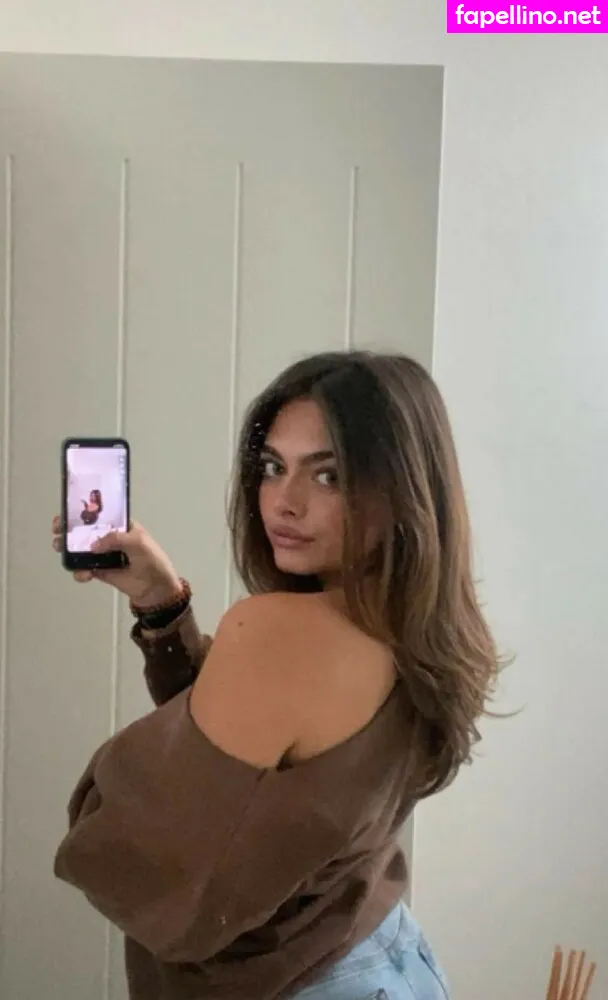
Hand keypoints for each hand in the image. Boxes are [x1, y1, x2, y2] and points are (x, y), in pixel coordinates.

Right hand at [52, 516, 182, 606]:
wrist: (157, 589)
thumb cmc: (154, 561)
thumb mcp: (139, 542)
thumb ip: (116, 539)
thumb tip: (94, 545)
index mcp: (122, 526)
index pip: (100, 515)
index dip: (84, 512)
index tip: (68, 513)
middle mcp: (111, 539)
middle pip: (85, 532)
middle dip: (69, 531)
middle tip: (58, 531)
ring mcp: (105, 555)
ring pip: (82, 550)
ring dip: (69, 550)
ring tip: (62, 550)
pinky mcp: (101, 571)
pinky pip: (85, 569)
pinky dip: (80, 571)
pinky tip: (83, 574)